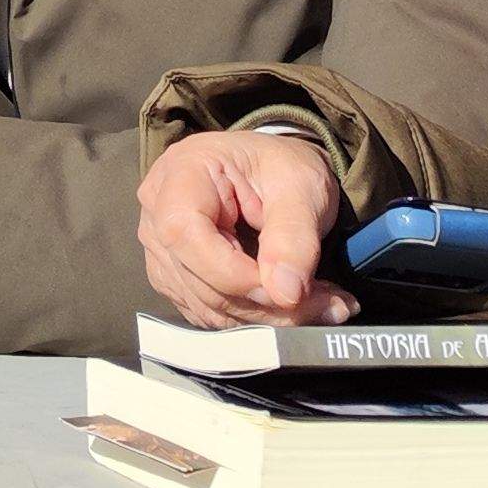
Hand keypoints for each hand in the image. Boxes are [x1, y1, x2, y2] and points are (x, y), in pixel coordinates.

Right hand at [139, 130, 355, 328]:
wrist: (275, 171)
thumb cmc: (283, 167)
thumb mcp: (301, 187)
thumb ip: (293, 236)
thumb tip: (286, 292)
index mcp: (181, 172)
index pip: (184, 234)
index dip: (233, 273)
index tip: (289, 288)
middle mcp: (157, 213)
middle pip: (199, 280)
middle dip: (267, 303)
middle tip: (330, 304)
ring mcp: (162, 249)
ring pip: (208, 306)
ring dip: (270, 317)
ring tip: (322, 303)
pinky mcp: (177, 279)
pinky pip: (212, 315)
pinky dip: (258, 320)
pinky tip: (292, 304)